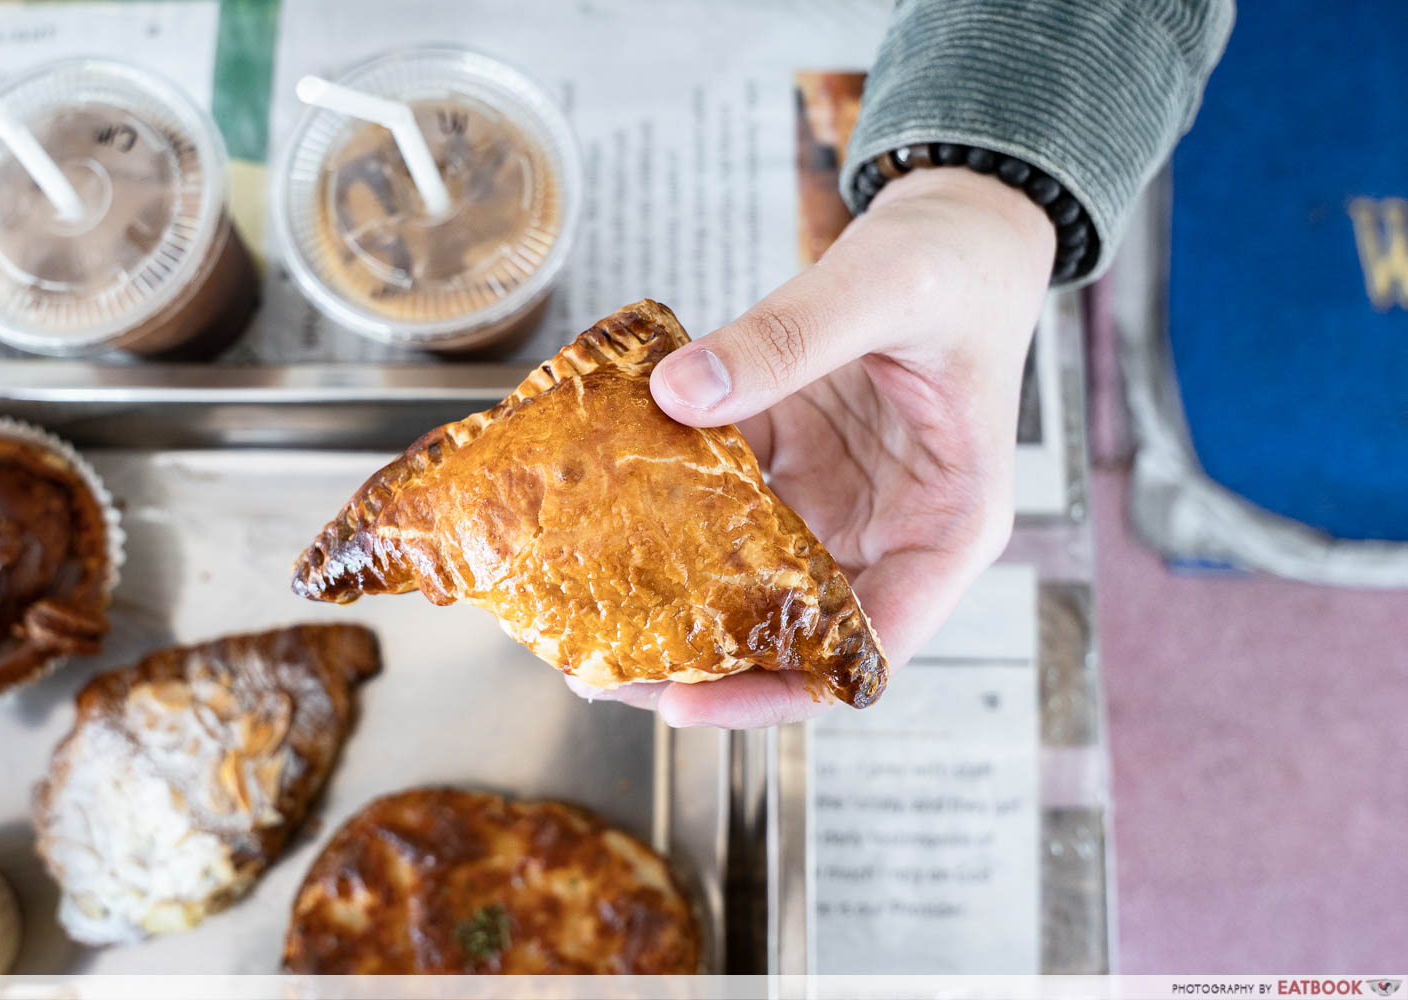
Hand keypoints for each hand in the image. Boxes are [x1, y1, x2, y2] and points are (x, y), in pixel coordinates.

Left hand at [569, 167, 1054, 726]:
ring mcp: (836, 503)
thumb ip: (788, 338)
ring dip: (671, 601)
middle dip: (699, 666)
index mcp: (947, 528)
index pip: (867, 650)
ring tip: (580, 616)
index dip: (776, 692)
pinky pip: (721, 503)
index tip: (686, 702)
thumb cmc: (959, 261)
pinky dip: (664, 513)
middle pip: (793, 636)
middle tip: (600, 673)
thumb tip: (677, 393)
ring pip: (748, 582)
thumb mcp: (885, 287)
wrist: (958, 219)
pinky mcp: (793, 462)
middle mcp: (889, 534)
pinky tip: (598, 514)